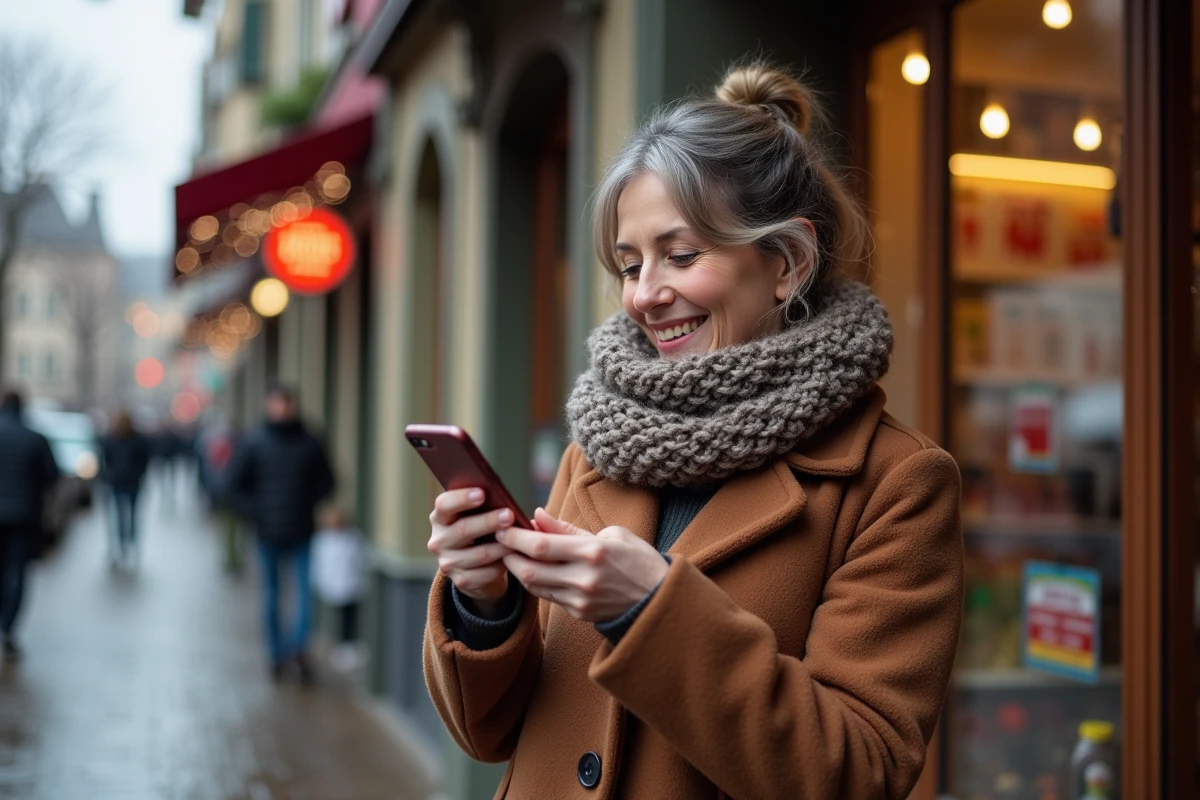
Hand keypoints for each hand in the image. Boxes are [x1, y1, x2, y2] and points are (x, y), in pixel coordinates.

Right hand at [427, 488, 514, 613]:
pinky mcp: (462, 581)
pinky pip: (487, 572)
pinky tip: (514, 556)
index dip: (462, 498)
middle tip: (509, 515)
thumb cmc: (481, 531)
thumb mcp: (476, 516)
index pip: (444, 505)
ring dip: (502, 545)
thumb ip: (483, 506)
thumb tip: (502, 497)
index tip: (482, 493)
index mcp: (440, 518)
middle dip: (489, 521)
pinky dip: (504, 564)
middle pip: (463, 529)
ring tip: (519, 537)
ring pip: (480, 554)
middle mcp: (439, 540)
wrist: (477, 566)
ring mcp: (448, 563)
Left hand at [497, 508, 668, 622]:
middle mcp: (584, 579)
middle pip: (529, 570)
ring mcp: (580, 600)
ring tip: (512, 554)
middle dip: (508, 555)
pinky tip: (533, 569)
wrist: (661, 599)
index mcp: (593, 552)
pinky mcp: (579, 613)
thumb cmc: (638, 560)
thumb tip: (537, 516)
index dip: (515, 536)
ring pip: (534, 586)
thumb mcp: (610, 535)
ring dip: (518, 570)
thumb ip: (568, 528)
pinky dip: (536, 582)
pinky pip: (548, 596)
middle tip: (499, 542)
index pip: (541, 545)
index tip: (502, 527)